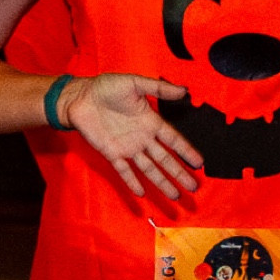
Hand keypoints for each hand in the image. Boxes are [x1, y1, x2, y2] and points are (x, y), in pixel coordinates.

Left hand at [62, 75, 202, 200]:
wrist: (80, 97)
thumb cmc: (106, 87)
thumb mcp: (134, 83)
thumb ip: (158, 88)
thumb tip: (184, 90)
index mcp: (150, 121)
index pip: (173, 140)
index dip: (186, 151)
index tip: (199, 163)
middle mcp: (142, 137)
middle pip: (164, 159)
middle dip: (179, 173)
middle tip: (194, 187)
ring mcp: (127, 147)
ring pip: (148, 168)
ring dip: (161, 182)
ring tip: (175, 196)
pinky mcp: (111, 152)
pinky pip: (123, 170)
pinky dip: (132, 182)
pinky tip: (142, 193)